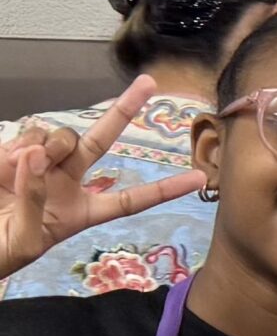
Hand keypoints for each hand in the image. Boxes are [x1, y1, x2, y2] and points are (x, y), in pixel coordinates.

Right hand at [0, 76, 206, 280]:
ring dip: (55, 145)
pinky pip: (31, 135)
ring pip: (63, 136)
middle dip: (124, 111)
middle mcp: (66, 181)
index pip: (130, 200)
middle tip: (149, 83)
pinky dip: (25, 145)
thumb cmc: (0, 252)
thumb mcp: (25, 242)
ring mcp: (40, 163)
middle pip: (101, 141)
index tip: (198, 179)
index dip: (163, 190)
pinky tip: (13, 161)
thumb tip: (38, 157)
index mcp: (83, 211)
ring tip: (29, 168)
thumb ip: (35, 202)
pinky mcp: (13, 151)